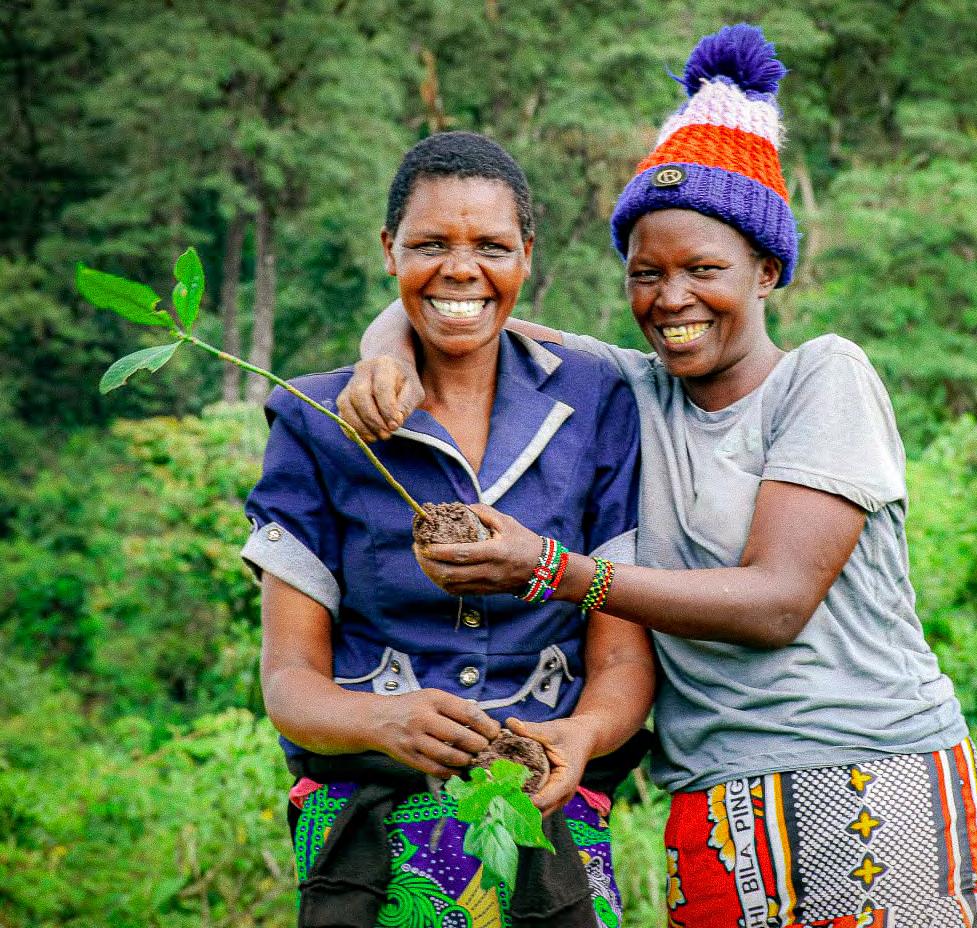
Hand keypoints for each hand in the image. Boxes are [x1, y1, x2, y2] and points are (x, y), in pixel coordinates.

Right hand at [336, 355, 424, 441]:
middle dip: (372, 419)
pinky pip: (341, 412)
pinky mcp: (344, 396)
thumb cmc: (404, 383)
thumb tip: (394, 423)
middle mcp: (363, 371)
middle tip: (385, 434)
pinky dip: (350, 428)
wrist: (390, 370)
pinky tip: (364, 437)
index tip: (395, 426)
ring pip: (346, 404)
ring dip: (359, 426)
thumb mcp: (414, 391)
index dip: (387, 410)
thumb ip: (406, 405)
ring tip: (375, 437)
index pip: (381, 388)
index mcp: (383, 365)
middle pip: (359, 395)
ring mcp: (350, 383)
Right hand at [369, 689, 500, 778]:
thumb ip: (457, 708)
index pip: (467, 713)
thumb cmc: (412, 707)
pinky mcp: (409, 757)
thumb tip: (489, 725)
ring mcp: (415, 739)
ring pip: (448, 756)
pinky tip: (458, 769)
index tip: (495, 733)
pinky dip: (451, 772)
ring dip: (466, 760)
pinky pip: (435, 769)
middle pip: (460, 736)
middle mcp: (423, 718)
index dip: (486, 725)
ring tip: (473, 759)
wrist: (378, 719)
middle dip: (479, 746)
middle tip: (486, 749)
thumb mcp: (433, 697)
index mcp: (433, 699)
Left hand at [413, 504, 541, 595]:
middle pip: (452, 573)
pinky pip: (458, 591)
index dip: (440, 551)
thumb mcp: (507, 522)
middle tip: (418, 550)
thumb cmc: (524, 542)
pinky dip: (442, 582)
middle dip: (429, 564)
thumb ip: (483, 513)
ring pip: (452, 586)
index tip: (424, 544)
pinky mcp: (484, 592)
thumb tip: (459, 508)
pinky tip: (435, 571)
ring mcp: (486, 585)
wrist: (542, 570)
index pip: (462, 554)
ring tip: (423, 560)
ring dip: (433, 574)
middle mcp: (489, 572)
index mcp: (496, 553)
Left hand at [506, 716, 598, 816]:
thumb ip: (532, 729)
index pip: (544, 800)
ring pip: (537, 811)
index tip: (504, 795)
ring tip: (498, 797)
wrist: (583, 737)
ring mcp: (557, 798)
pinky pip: (536, 804)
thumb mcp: (552, 730)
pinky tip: (506, 792)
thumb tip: (511, 723)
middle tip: (496, 797)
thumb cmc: (570, 734)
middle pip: (538, 811)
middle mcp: (562, 795)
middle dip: (518, 806)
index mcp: (566, 781)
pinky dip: (523, 800)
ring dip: (520, 806)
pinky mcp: (550, 795)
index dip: (524, 801)